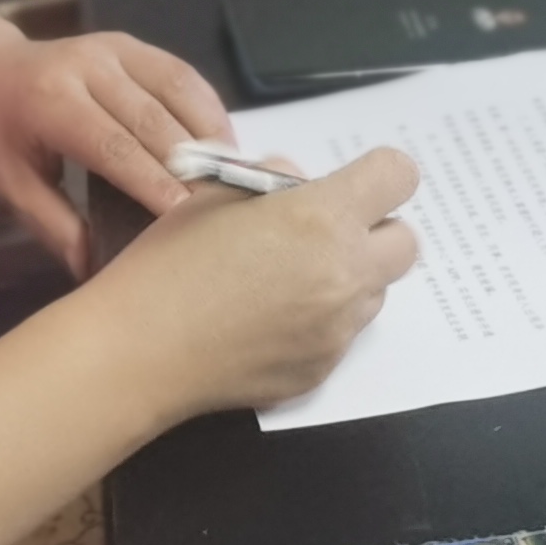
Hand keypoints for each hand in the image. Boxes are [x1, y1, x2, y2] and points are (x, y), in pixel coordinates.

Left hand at [0, 0, 231, 272]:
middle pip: (152, 118)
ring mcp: (113, 48)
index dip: (154, 180)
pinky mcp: (132, 44)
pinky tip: (222, 144)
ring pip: (176, 90)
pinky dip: (207, 109)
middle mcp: (86, 66)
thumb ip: (55, 224)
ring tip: (233, 176)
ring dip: (209, 134)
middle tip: (223, 207)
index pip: (114, 145)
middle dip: (192, 164)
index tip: (187, 217)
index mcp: (50, 101)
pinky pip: (180, 74)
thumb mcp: (11, 183)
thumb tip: (95, 271)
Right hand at [90, 148, 423, 417]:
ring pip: (374, 292)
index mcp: (322, 217)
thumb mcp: (214, 194)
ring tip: (287, 281)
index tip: (354, 183)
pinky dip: (319, 322)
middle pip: (405, 242)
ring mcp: (338, 329)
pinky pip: (341, 335)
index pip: (398, 176)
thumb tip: (299, 182)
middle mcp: (345, 274)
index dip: (378, 174)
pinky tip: (267, 322)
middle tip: (325, 234)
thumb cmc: (169, 261)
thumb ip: (272, 180)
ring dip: (348, 278)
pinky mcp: (321, 370)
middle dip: (374, 231)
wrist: (140, 350)